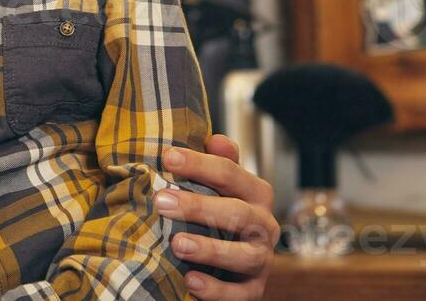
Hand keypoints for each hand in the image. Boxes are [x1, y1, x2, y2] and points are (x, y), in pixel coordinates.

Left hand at [156, 134, 279, 299]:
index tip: (167, 157)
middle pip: (238, 213)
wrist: (234, 262)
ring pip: (244, 255)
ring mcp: (262, 259)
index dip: (199, 164)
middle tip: (161, 201)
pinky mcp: (254, 290)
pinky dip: (217, 289)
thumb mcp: (221, 186)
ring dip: (210, 249)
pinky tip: (191, 281)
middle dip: (199, 206)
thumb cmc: (220, 214)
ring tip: (177, 244)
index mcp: (256, 193)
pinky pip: (241, 294)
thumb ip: (218, 162)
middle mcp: (264, 225)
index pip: (230, 173)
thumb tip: (215, 140)